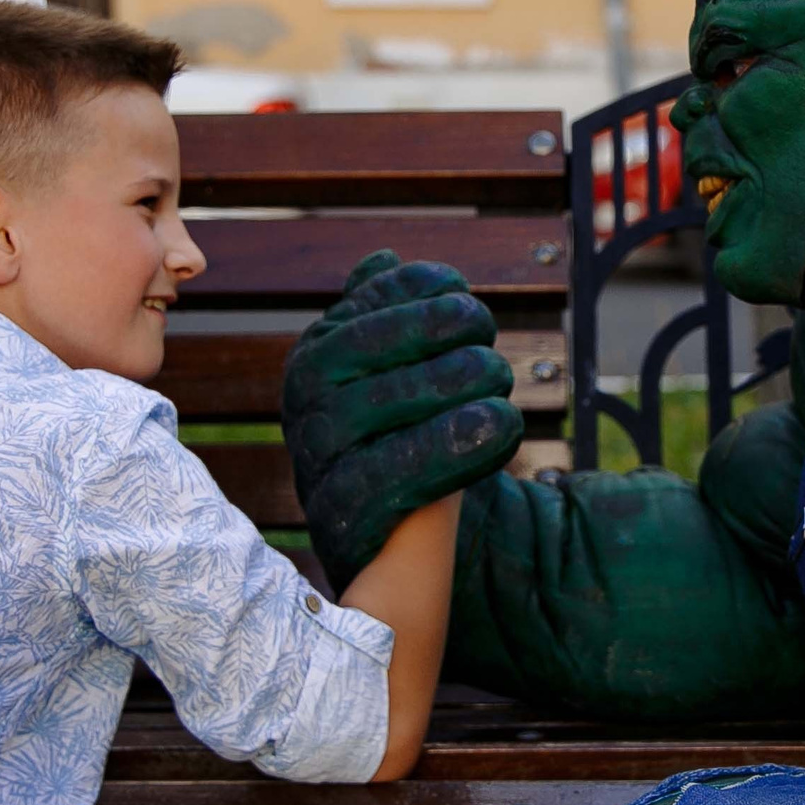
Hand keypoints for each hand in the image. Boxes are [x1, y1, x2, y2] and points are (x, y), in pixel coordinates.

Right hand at [284, 251, 522, 589]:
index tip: (464, 297)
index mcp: (317, 358)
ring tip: (499, 380)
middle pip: (370, 349)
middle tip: (490, 347)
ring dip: (455, 383)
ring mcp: (317, 461)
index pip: (368, 306)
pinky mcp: (344, 518)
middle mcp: (304, 404)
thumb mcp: (395, 377)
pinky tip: (500, 424)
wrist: (394, 543)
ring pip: (382, 404)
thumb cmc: (402, 441)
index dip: (423, 294)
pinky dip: (457, 444)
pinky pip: (398, 474)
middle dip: (442, 333)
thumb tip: (384, 261)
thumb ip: (387, 320)